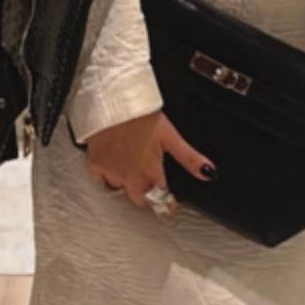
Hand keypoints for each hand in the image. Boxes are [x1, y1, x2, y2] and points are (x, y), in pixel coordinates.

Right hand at [86, 108, 215, 210]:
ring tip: (132, 171)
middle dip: (147, 196)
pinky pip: (101, 181)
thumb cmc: (142, 115)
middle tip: (151, 188)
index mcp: (151, 170)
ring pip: (120, 189)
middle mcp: (130, 176)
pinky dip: (107, 178)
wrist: (114, 102)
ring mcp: (112, 172)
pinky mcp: (96, 165)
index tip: (169, 203)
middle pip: (140, 199)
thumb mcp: (170, 136)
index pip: (161, 197)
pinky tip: (113, 167)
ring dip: (127, 185)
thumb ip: (189, 158)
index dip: (166, 201)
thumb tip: (209, 173)